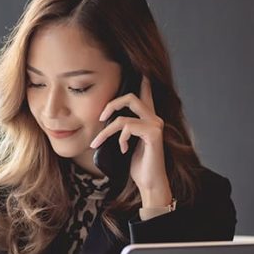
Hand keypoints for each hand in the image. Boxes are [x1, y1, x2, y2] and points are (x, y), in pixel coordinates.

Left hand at [89, 75, 172, 206]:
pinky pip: (128, 128)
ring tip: (98, 142)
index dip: (142, 81)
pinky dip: (120, 139)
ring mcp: (155, 125)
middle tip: (100, 116)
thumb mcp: (125, 142)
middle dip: (111, 104)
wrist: (149, 182)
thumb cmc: (137, 164)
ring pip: (123, 117)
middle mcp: (154, 118)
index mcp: (148, 119)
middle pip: (131, 97)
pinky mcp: (154, 134)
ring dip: (106, 131)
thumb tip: (104, 120)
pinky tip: (123, 149)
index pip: (145, 94)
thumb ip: (121, 128)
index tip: (139, 70)